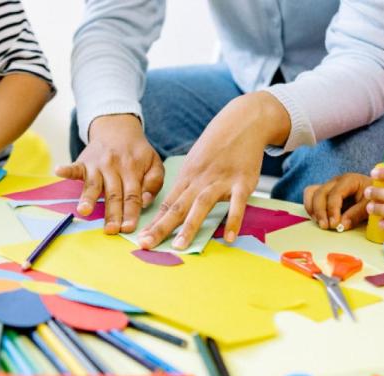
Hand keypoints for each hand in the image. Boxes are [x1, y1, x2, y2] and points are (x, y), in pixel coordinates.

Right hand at [56, 114, 164, 233]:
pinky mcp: (84, 161)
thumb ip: (154, 182)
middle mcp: (115, 168)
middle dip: (112, 213)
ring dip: (88, 198)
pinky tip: (59, 171)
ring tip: (84, 210)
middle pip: (113, 195)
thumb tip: (145, 201)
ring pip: (93, 185)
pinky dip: (66, 169)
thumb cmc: (137, 153)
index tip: (128, 228)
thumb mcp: (154, 163)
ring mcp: (98, 165)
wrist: (118, 128)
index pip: (133, 196)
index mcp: (133, 171)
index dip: (130, 213)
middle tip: (110, 230)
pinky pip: (74, 167)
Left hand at [138, 92, 288, 249]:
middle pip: (177, 206)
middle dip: (161, 227)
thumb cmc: (218, 146)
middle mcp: (200, 180)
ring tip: (180, 246)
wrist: (244, 121)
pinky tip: (230, 238)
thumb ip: (187, 185)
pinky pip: (237, 204)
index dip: (153, 222)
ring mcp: (221, 181)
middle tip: (146, 244)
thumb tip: (172, 207)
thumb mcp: (196, 162)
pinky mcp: (242, 182)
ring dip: (189, 226)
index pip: (166, 203)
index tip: (140, 239)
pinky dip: (233, 220)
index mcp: (187, 176)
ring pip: (201, 205)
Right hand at [303, 173, 371, 230]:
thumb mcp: (370, 205)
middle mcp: (336, 181)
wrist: (375, 193)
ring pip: (311, 193)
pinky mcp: (324, 192)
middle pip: (320, 193)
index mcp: (349, 180)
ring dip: (313, 210)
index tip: (334, 224)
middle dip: (321, 211)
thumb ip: (357, 214)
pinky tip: (318, 218)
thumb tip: (341, 225)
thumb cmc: (374, 198)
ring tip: (321, 223)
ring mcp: (328, 185)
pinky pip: (310, 195)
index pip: (335, 194)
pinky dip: (310, 207)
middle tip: (326, 226)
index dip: (332, 210)